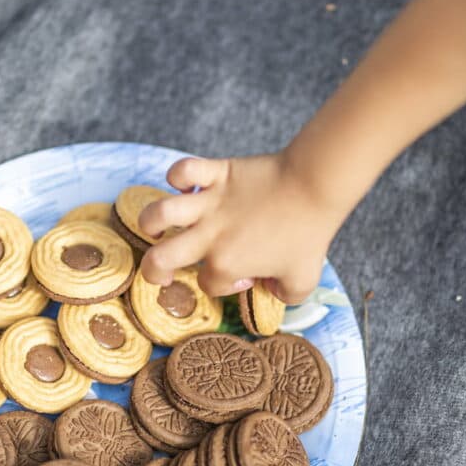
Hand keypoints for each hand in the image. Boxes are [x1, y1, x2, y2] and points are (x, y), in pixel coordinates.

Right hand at [137, 153, 343, 302]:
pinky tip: (186, 184)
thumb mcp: (303, 281)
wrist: (314, 188)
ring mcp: (210, 203)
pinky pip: (184, 169)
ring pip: (158, 214)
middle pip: (159, 260)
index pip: (209, 284)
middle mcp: (210, 236)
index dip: (225, 284)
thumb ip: (282, 296)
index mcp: (227, 265)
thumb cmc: (310, 234)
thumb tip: (268, 290)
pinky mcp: (217, 173)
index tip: (246, 274)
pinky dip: (178, 174)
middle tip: (163, 270)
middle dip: (153, 271)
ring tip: (158, 227)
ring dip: (151, 222)